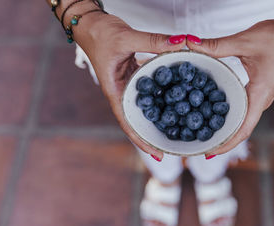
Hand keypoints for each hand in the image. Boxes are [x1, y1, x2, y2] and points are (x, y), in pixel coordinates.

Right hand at [75, 13, 185, 160]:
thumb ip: (154, 42)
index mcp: (115, 92)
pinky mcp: (135, 74)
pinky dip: (164, 90)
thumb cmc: (100, 33)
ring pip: (147, 104)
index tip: (159, 155)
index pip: (128, 124)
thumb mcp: (127, 38)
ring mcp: (129, 84)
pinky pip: (151, 87)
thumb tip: (182, 44)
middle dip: (155, 133)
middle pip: (139, 119)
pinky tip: (180, 93)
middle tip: (177, 144)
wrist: (90, 22)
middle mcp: (122, 92)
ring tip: (183, 123)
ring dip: (161, 113)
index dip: (142, 141)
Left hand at [186, 19, 273, 156]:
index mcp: (260, 96)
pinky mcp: (260, 89)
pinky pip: (244, 108)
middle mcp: (261, 101)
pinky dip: (229, 114)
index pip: (243, 130)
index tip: (208, 153)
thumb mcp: (244, 41)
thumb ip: (216, 45)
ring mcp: (262, 96)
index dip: (226, 145)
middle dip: (221, 140)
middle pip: (241, 129)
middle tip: (198, 143)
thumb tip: (190, 44)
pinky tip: (214, 109)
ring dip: (225, 128)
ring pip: (242, 120)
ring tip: (203, 131)